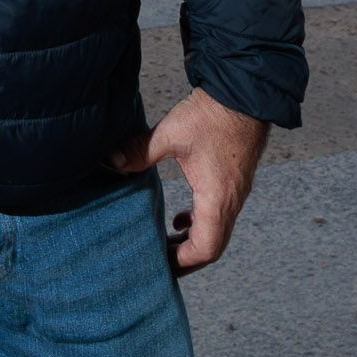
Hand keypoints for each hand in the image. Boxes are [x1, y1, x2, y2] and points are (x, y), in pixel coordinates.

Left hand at [107, 89, 270, 276]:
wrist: (246, 94)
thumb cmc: (213, 115)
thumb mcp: (172, 133)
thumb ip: (140, 151)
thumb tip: (111, 161)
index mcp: (217, 198)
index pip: (205, 249)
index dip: (182, 261)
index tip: (158, 262)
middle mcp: (231, 201)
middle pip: (212, 247)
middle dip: (185, 258)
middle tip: (158, 261)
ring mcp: (235, 192)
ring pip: (217, 232)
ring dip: (192, 242)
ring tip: (166, 242)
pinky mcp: (234, 181)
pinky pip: (219, 216)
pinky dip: (199, 224)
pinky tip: (180, 217)